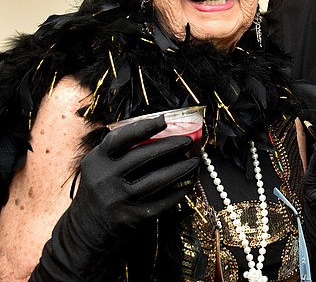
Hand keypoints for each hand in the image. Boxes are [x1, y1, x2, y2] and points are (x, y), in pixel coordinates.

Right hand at [30, 115, 198, 280]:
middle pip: (145, 156)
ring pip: (159, 179)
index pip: (122, 138)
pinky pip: (163, 201)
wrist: (82, 233)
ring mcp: (118, 200)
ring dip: (182, 168)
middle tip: (189, 140)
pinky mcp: (131, 218)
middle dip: (172, 146)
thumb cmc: (97, 193)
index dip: (145, 126)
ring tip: (195, 161)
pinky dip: (179, 190)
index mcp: (96, 161)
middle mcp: (105, 178)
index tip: (166, 119)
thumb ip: (119, 153)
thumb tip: (161, 133)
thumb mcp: (98, 169)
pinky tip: (189, 182)